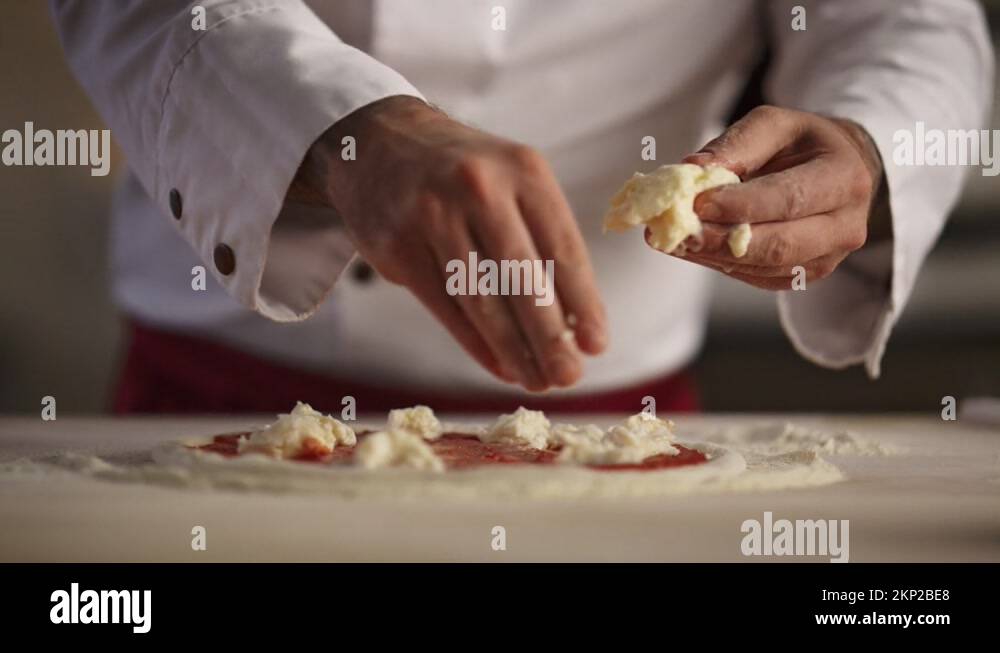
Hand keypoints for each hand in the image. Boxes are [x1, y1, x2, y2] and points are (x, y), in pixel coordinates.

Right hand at [292, 96, 606, 390]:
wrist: (383, 140)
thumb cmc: (467, 173)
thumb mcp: (514, 179)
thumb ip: (543, 236)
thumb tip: (574, 318)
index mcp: (524, 171)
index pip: (562, 248)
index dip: (583, 303)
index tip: (597, 344)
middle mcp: (479, 188)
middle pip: (522, 279)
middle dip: (550, 337)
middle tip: (570, 376)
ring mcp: (433, 216)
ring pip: (482, 299)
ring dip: (514, 349)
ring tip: (537, 380)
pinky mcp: (398, 245)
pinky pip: (446, 307)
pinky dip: (477, 344)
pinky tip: (501, 366)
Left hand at [662, 105, 885, 289]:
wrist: (838, 171)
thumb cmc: (802, 145)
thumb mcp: (776, 125)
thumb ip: (738, 144)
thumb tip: (693, 169)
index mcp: (845, 178)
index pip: (789, 199)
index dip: (741, 205)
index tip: (698, 203)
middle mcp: (845, 225)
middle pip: (780, 245)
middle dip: (723, 240)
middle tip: (679, 231)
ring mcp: (827, 258)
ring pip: (765, 268)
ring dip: (714, 256)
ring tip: (674, 239)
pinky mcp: (804, 276)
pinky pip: (758, 277)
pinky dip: (720, 264)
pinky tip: (693, 248)